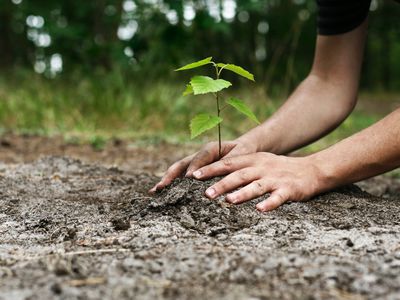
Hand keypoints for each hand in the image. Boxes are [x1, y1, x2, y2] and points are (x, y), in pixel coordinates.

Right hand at [149, 139, 256, 192]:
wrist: (243, 149)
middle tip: (161, 187)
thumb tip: (222, 173)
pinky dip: (172, 185)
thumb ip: (231, 162)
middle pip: (181, 164)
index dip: (194, 167)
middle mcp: (199, 156)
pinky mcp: (195, 171)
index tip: (190, 178)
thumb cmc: (244, 152)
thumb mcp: (242, 154)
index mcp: (211, 148)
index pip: (200, 158)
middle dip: (171, 175)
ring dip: (167, 181)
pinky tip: (162, 195)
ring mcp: (195, 164)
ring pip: (178, 171)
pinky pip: (181, 177)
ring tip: (155, 192)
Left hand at [190, 152, 324, 211]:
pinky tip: (260, 210)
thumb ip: (239, 167)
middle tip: (206, 194)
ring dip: (242, 193)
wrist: (311, 170)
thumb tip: (213, 176)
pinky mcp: (289, 190)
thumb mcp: (259, 162)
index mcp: (253, 160)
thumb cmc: (278, 168)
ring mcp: (275, 179)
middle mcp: (262, 167)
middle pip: (239, 175)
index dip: (211, 169)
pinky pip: (277, 197)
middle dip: (222, 184)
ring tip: (229, 201)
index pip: (228, 163)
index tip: (194, 176)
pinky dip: (269, 203)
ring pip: (256, 186)